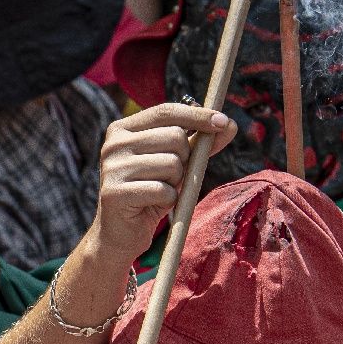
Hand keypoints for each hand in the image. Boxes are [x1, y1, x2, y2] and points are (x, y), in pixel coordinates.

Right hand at [90, 103, 233, 261]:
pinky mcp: (115, 193)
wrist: (121, 232)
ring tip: (159, 191)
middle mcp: (113, 144)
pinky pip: (163, 190)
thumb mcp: (175, 163)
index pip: (167, 111)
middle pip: (174, 137)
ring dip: (176, 182)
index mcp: (123, 129)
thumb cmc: (150, 192)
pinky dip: (168, 200)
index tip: (223, 122)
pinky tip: (152, 205)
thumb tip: (230, 124)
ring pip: (172, 164)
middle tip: (170, 177)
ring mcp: (112, 168)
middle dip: (185, 159)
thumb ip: (199, 143)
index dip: (198, 115)